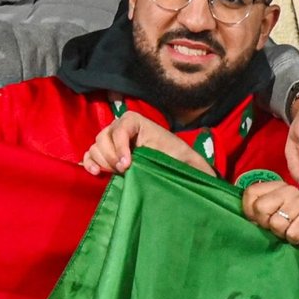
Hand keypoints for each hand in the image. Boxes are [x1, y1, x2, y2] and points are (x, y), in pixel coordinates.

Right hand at [82, 111, 211, 175]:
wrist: (169, 165)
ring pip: (96, 146)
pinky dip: (90, 163)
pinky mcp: (105, 153)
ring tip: (117, 173)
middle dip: (112, 156)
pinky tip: (96, 173)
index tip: (127, 165)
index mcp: (137, 122)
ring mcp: (111, 140)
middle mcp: (121, 127)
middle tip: (125, 171)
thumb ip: (192, 162)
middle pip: (104, 137)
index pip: (121, 128)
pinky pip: (90, 155)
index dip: (121, 146)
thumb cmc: (176, 158)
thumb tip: (208, 175)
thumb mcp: (185, 157)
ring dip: (103, 161)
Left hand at [242, 179, 298, 243]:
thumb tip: (247, 218)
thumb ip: (259, 210)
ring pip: (275, 223)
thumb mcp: (274, 212)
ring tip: (289, 230)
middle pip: (260, 208)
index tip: (258, 220)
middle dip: (265, 223)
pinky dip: (293, 239)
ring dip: (281, 233)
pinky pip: (291, 233)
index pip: (250, 192)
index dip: (249, 211)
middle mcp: (288, 190)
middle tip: (276, 226)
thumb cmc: (293, 223)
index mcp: (277, 186)